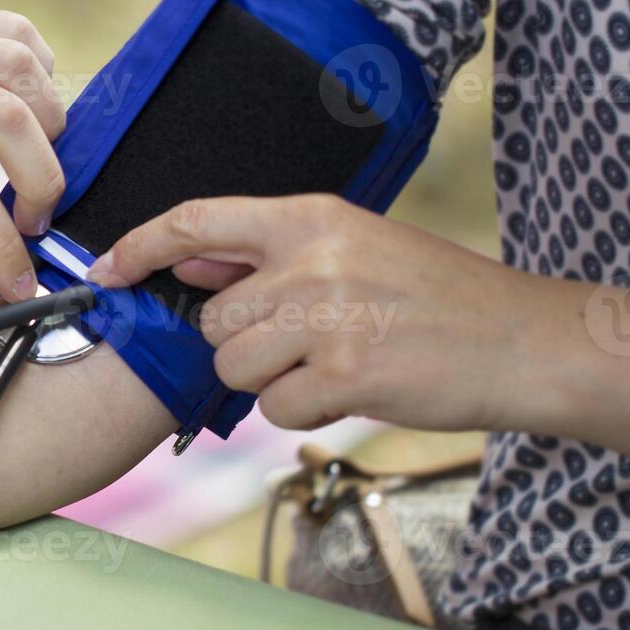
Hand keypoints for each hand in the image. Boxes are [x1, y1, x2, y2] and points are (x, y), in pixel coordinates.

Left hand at [86, 194, 593, 433]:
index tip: (106, 270)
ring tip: (334, 363)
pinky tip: (351, 390)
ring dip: (271, 381)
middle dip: (242, 344)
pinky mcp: (344, 373)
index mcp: (311, 217)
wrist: (522, 341)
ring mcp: (326, 317)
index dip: (139, 246)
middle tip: (307, 343)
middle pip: (213, 319)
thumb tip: (189, 265)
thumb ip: (269, 257)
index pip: (196, 220)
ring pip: (234, 367)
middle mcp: (311, 260)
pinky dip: (304, 413)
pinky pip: (274, 409)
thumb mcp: (354, 248)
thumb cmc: (436, 299)